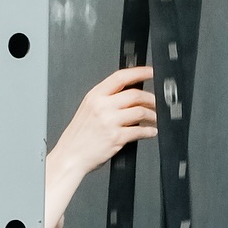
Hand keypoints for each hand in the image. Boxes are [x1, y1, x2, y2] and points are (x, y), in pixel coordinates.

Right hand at [51, 66, 157, 182]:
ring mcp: (110, 122)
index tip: (150, 72)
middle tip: (157, 103)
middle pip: (135, 94)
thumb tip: (130, 94)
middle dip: (151, 98)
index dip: (139, 72)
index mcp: (95, 95)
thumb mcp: (88, 109)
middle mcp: (102, 106)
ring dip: (152, 115)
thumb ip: (107, 99)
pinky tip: (151, 131)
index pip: (120, 77)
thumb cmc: (79, 135)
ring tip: (155, 119)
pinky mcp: (116, 138)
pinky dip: (150, 131)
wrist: (71, 155)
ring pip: (140, 111)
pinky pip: (140, 131)